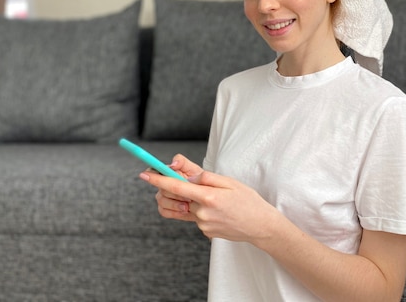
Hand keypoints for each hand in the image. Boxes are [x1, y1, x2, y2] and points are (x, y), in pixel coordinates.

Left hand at [140, 166, 279, 243]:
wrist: (260, 227)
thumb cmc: (248, 201)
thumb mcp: (230, 182)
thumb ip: (206, 177)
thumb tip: (188, 175)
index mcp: (208, 197)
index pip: (176, 187)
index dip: (158, 179)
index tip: (145, 173)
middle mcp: (201, 212)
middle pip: (176, 197)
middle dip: (173, 187)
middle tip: (185, 179)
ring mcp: (202, 224)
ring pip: (185, 206)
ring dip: (189, 199)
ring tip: (209, 196)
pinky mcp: (204, 232)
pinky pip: (194, 216)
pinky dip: (200, 208)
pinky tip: (217, 209)